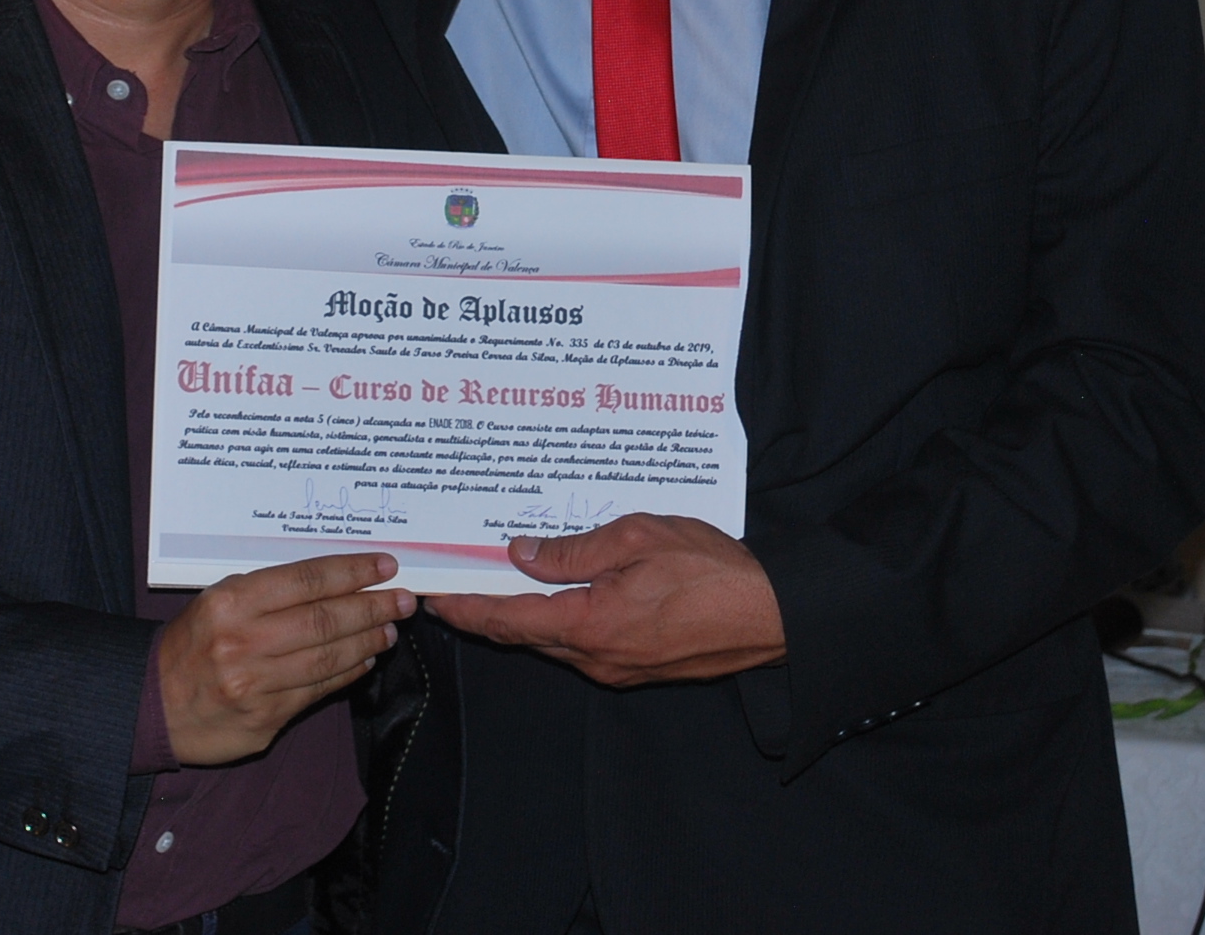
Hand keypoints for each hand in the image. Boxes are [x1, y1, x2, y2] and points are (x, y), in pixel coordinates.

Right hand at [158, 551, 415, 765]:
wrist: (152, 703)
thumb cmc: (191, 643)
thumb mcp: (218, 601)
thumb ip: (268, 590)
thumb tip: (334, 579)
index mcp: (231, 602)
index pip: (307, 580)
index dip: (353, 571)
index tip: (386, 565)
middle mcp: (243, 642)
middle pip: (325, 619)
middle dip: (372, 606)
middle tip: (402, 599)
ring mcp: (255, 685)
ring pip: (327, 657)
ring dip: (367, 641)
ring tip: (389, 629)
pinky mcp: (264, 720)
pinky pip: (317, 691)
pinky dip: (346, 672)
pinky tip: (364, 660)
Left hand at [424, 514, 784, 687]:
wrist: (772, 614)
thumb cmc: (712, 570)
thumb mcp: (638, 537)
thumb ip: (574, 550)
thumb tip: (522, 555)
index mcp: (589, 624)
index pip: (505, 620)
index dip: (463, 608)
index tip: (432, 594)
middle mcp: (595, 657)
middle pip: (521, 635)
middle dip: (485, 609)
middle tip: (456, 579)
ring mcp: (616, 668)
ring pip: (551, 640)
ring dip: (523, 614)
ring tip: (500, 576)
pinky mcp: (636, 668)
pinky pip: (582, 645)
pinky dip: (558, 620)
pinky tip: (558, 592)